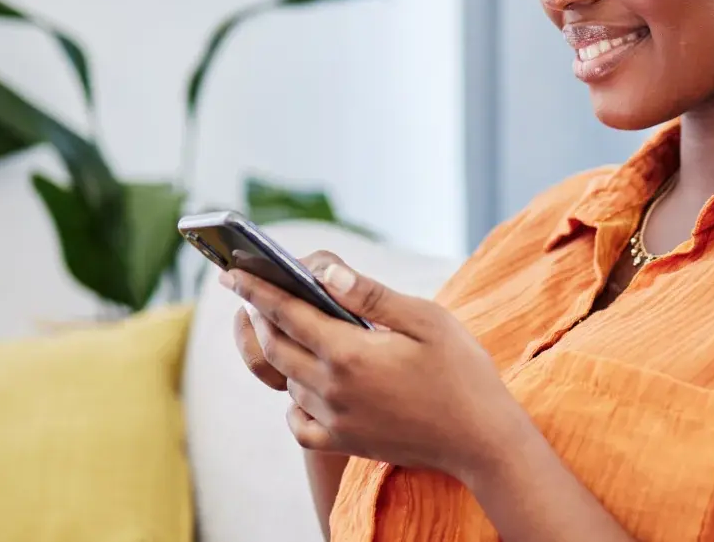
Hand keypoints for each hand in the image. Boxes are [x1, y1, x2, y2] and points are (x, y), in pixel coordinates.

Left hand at [222, 252, 526, 482]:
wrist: (481, 438)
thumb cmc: (461, 371)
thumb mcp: (425, 319)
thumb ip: (370, 295)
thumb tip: (325, 271)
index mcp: (349, 353)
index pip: (287, 313)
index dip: (257, 289)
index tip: (232, 271)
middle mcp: (332, 389)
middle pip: (276, 346)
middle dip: (256, 315)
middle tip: (248, 292)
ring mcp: (336, 421)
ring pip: (287, 381)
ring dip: (279, 352)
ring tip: (284, 327)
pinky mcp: (346, 443)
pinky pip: (300, 424)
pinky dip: (294, 402)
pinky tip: (308, 386)